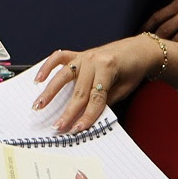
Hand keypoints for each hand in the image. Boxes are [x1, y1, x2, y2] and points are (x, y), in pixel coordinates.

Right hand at [25, 35, 166, 132]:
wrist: (139, 49)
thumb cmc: (133, 68)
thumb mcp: (125, 89)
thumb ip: (105, 101)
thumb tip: (88, 116)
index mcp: (107, 68)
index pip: (95, 98)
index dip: (87, 116)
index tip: (78, 129)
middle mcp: (93, 61)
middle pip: (78, 91)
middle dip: (68, 111)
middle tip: (58, 125)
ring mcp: (84, 56)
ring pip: (63, 76)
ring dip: (50, 92)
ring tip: (39, 104)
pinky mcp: (78, 54)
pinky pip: (59, 58)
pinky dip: (47, 67)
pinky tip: (38, 79)